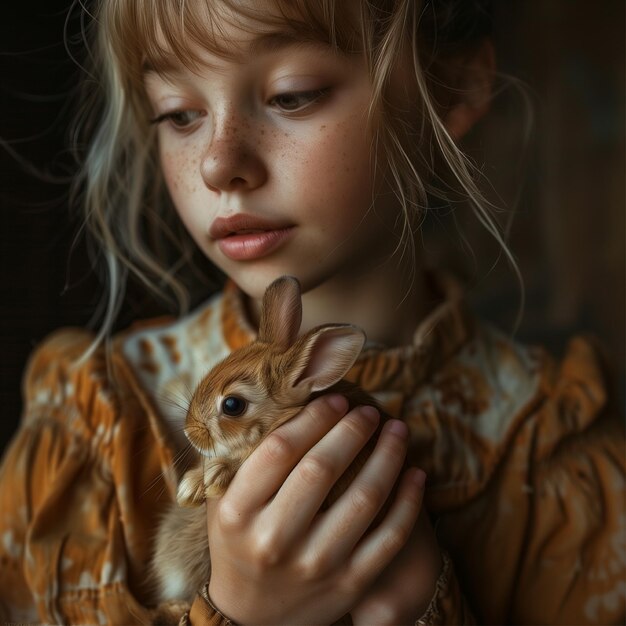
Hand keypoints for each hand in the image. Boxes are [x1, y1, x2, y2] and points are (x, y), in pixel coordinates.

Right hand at [204, 394, 425, 624]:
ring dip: (389, 456)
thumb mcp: (224, 504)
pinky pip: (390, 536)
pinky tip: (416, 473)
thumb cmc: (239, 544)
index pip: (280, 449)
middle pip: (323, 467)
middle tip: (370, 411)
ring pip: (364, 498)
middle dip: (353, 430)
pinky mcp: (349, 583)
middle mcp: (274, 539)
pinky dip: (409, 501)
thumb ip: (246, 461)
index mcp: (239, 512)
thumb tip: (288, 404)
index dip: (314, 417)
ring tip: (398, 430)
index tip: (336, 399)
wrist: (251, 618)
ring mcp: (316, 564)